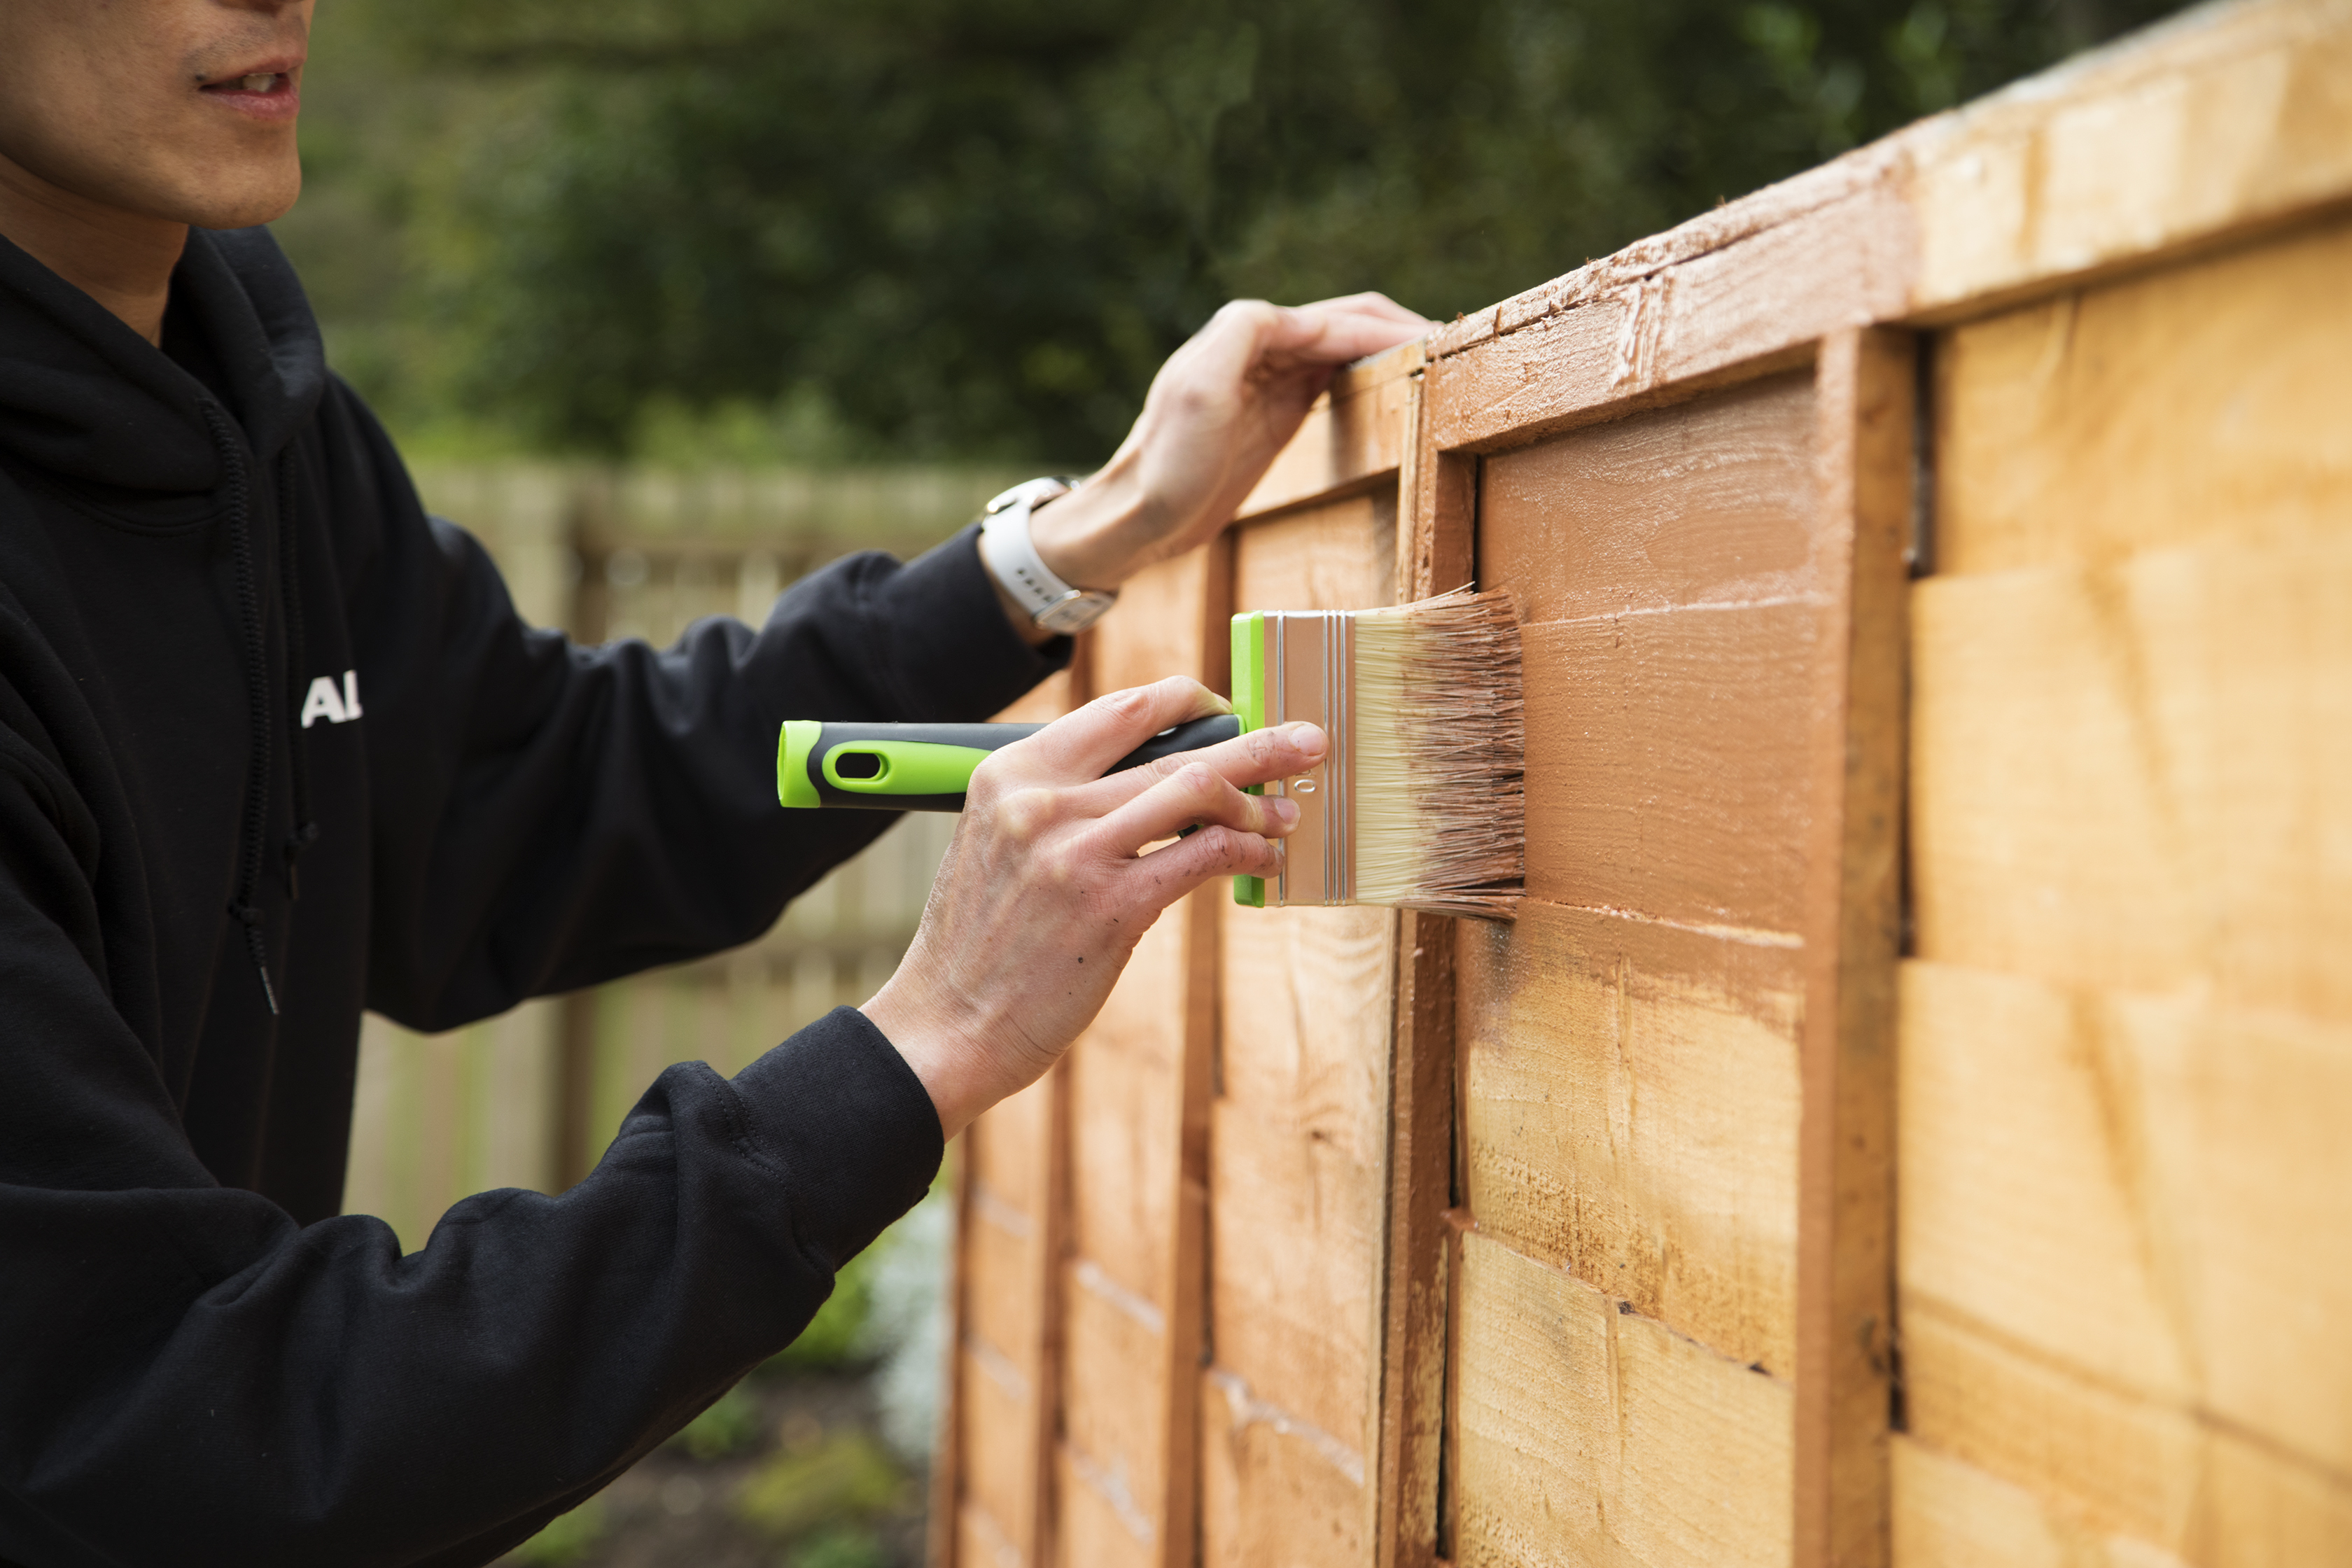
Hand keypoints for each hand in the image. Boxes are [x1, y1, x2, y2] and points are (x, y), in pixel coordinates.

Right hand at [861, 678, 1326, 1136]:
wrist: (949, 1025)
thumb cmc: (981, 942)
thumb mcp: (1000, 841)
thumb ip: (1062, 799)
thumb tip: (1159, 777)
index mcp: (1012, 773)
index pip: (1123, 710)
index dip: (1191, 704)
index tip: (1227, 714)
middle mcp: (1042, 802)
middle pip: (1175, 749)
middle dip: (1255, 742)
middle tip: (1306, 740)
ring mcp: (1078, 853)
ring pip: (1200, 791)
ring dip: (1259, 800)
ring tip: (1286, 814)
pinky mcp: (1113, 908)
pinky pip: (1205, 856)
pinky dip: (1248, 851)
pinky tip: (1263, 860)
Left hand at [1023, 292, 1430, 598]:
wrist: (1137, 518)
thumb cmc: (1167, 462)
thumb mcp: (1200, 388)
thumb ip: (1246, 331)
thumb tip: (1304, 316)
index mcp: (1247, 333)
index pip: (1335, 321)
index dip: (1387, 329)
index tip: (1437, 344)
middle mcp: (1261, 349)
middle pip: (1345, 322)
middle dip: (1397, 328)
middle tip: (1451, 348)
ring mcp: (1270, 382)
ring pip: (1343, 349)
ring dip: (1387, 349)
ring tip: (1436, 362)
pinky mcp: (1276, 416)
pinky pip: (1332, 382)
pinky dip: (1368, 376)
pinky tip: (1394, 387)